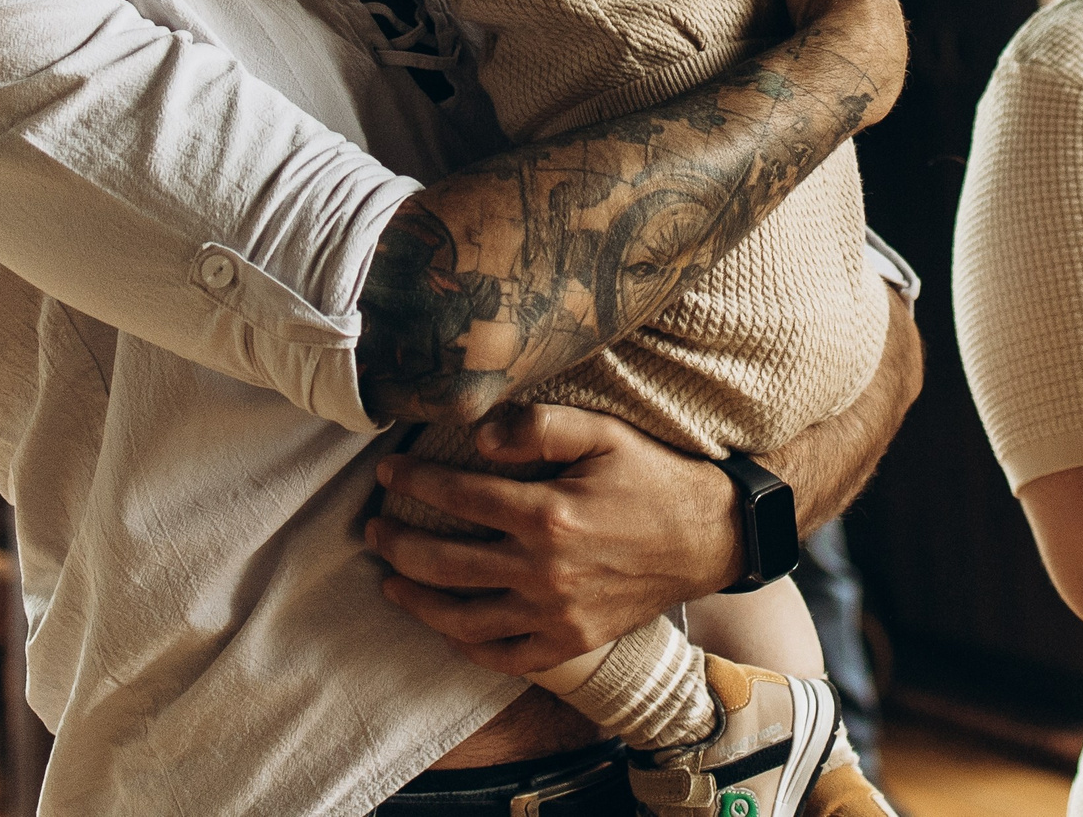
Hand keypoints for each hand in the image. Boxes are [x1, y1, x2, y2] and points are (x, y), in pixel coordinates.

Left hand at [364, 405, 739, 674]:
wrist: (709, 537)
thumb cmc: (654, 478)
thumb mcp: (604, 433)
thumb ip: (539, 426)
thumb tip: (478, 435)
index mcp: (548, 514)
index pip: (457, 496)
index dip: (413, 482)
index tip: (388, 471)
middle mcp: (544, 571)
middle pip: (443, 562)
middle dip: (395, 543)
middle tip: (373, 527)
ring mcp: (555, 614)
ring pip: (461, 618)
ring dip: (416, 599)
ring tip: (390, 580)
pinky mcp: (570, 642)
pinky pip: (504, 657)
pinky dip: (466, 646)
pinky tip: (446, 627)